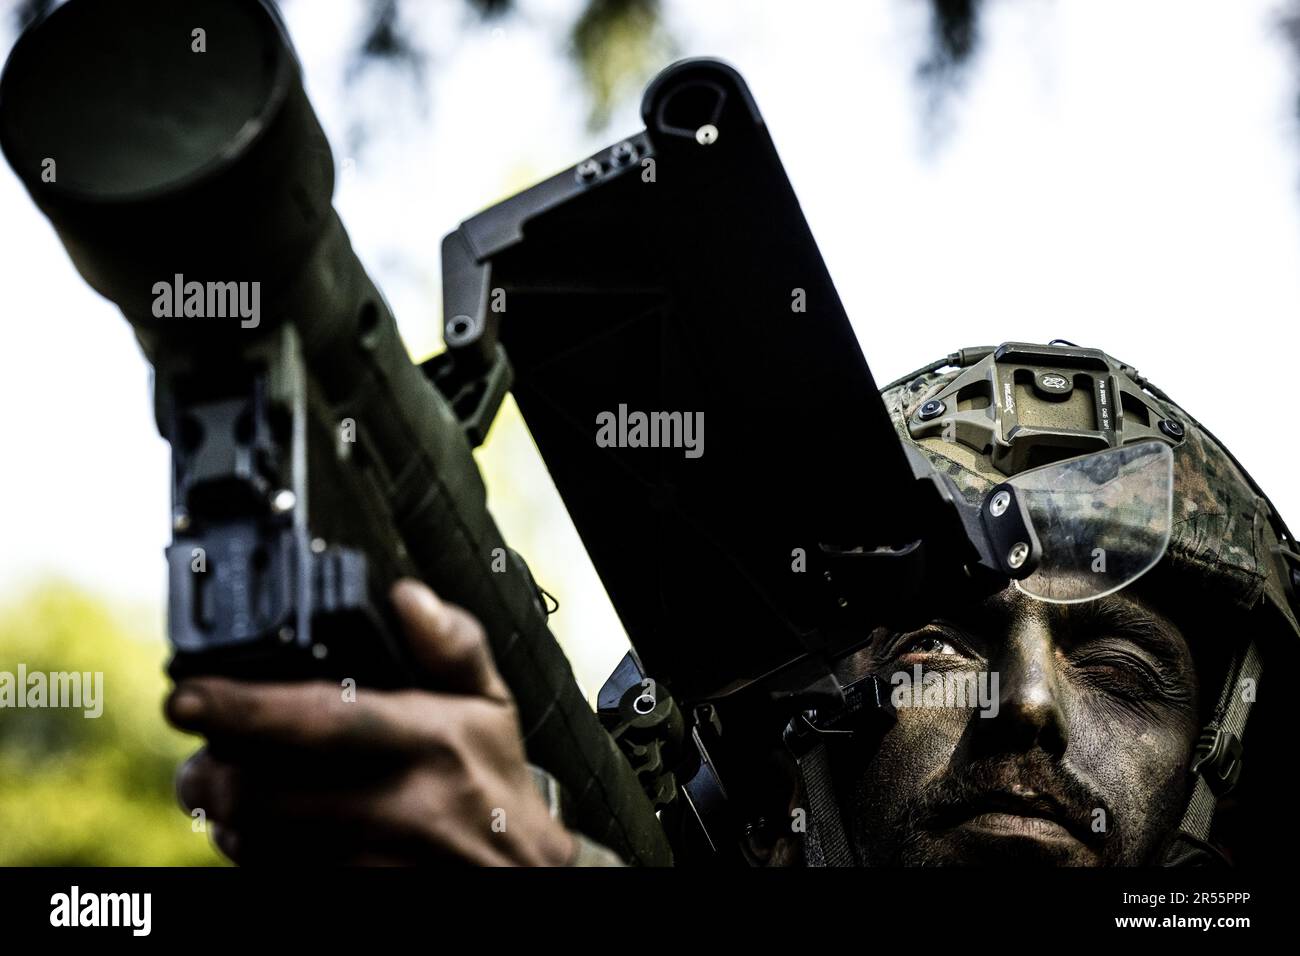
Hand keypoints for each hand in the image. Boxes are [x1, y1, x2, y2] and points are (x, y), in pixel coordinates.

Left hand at [164, 579, 575, 865]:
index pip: (322, 720)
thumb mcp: (492, 706)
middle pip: (264, 791)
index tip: (185, 697)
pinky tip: (268, 835)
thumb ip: (453, 644)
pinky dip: (255, 856)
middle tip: (199, 760)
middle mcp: (402, 806)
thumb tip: (405, 595)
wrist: (526, 878)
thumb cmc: (494, 784)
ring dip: (228, 817)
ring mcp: (377, 863)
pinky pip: (276, 879)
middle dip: (210, 775)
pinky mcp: (354, 896)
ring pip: (259, 842)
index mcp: (431, 740)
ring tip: (230, 792)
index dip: (244, 708)